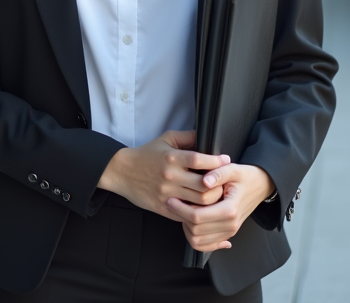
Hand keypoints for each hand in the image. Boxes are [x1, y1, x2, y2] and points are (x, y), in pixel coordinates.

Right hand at [97, 130, 230, 220]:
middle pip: (204, 185)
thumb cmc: (146, 155)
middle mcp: (170, 177)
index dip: (216, 161)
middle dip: (219, 184)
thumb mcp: (166, 139)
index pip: (199, 160)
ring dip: (212, 199)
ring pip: (198, 202)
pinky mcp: (164, 208)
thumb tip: (206, 136)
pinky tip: (204, 207)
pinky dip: (198, 211)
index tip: (226, 161)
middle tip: (226, 181)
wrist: (123, 172)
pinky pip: (187, 213)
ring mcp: (167, 194)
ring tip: (218, 194)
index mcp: (171, 158)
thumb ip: (187, 137)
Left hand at [165, 163, 274, 251]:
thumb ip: (218, 173)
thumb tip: (205, 180)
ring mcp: (229, 232)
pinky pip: (205, 246)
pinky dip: (194, 238)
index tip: (171, 199)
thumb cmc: (245, 176)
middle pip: (195, 230)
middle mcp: (230, 224)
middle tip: (172, 203)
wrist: (260, 186)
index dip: (180, 209)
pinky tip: (190, 225)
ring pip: (198, 240)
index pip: (198, 216)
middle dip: (181, 217)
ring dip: (185, 227)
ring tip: (182, 210)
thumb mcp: (233, 169)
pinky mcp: (227, 234)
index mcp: (230, 209)